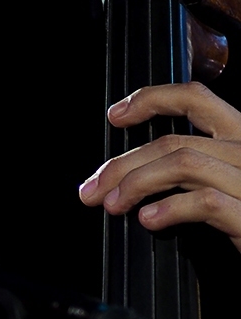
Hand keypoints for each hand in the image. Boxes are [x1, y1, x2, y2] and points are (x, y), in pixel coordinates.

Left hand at [78, 82, 240, 252]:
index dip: (151, 100)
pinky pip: (206, 202)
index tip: (115, 116)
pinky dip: (170, 208)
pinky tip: (148, 219)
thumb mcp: (219, 185)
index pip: (196, 99)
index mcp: (239, 138)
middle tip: (92, 190)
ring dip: (137, 184)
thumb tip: (124, 177)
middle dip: (122, 165)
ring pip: (184, 164)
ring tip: (113, 205)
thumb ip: (185, 171)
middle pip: (174, 142)